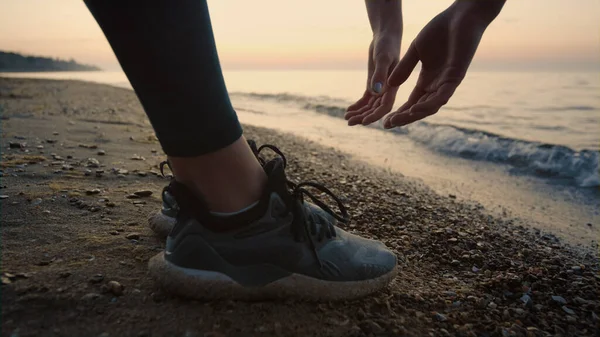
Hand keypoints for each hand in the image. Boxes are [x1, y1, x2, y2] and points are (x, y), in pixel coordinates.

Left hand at [344, 34, 399, 125]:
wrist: (385, 37)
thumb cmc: (386, 45)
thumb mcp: (383, 58)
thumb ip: (380, 74)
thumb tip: (375, 92)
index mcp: (393, 86)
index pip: (385, 106)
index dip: (375, 115)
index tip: (364, 122)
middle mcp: (388, 90)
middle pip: (375, 109)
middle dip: (363, 117)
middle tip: (349, 122)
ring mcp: (380, 87)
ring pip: (369, 106)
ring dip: (359, 113)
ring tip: (346, 118)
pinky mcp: (373, 83)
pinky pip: (365, 99)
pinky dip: (357, 105)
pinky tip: (348, 111)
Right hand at [381, 2, 500, 128]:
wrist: (460, 17)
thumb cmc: (440, 30)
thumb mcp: (415, 51)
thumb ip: (404, 68)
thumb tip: (390, 86)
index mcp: (428, 80)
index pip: (412, 102)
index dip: (399, 112)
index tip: (385, 120)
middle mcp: (437, 85)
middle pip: (419, 109)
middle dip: (404, 118)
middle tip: (388, 125)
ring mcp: (447, 83)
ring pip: (430, 106)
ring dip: (414, 115)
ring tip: (398, 119)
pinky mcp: (456, 77)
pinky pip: (442, 96)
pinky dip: (428, 104)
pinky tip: (415, 109)